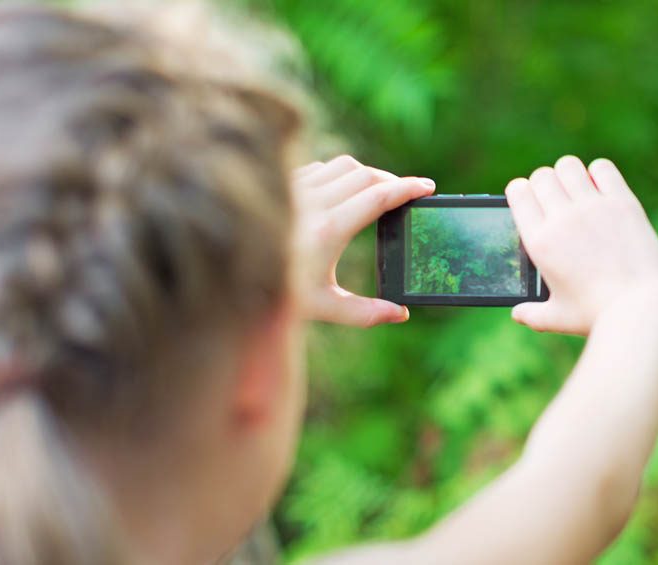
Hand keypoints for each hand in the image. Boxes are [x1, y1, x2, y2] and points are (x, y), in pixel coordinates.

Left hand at [294, 155, 434, 326]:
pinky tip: (345, 192)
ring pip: (344, 165)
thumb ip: (366, 312)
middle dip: (392, 180)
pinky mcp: (283, 186)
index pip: (378, 196)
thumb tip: (401, 314)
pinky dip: (341, 174)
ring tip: (380, 192)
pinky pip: (322, 168)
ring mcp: (295, 190)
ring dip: (367, 174)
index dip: (408, 188)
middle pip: (365, 174)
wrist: (229, 277)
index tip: (428, 187)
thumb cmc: (278, 294)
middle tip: (409, 193)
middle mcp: (312, 202)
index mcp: (328, 229)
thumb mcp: (325, 307)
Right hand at [505, 156, 657, 334]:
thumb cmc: (596, 316)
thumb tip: (517, 314)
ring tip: (578, 192)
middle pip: (542, 175)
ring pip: (568, 165)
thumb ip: (532, 314)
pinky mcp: (623, 203)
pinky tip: (602, 191)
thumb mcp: (557, 318)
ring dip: (569, 175)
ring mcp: (593, 208)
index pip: (518, 191)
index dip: (521, 192)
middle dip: (544, 184)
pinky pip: (602, 168)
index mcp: (540, 242)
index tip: (530, 200)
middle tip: (556, 200)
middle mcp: (562, 219)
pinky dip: (598, 174)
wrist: (640, 309)